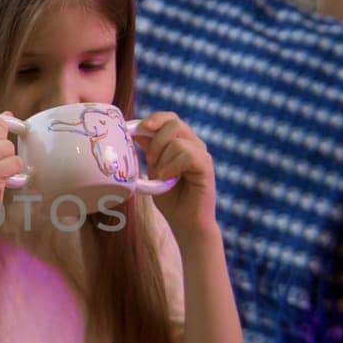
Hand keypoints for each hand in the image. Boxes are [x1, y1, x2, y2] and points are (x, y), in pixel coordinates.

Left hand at [134, 111, 217, 236]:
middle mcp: (194, 144)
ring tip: (162, 176)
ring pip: (178, 141)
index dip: (153, 119)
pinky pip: (187, 154)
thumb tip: (137, 131)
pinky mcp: (206, 167)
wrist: (186, 224)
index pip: (169, 118)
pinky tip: (169, 179)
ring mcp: (202, 154)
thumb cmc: (171, 200)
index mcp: (182, 142)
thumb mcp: (154, 171)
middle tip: (150, 161)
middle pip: (174, 123)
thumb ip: (149, 151)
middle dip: (155, 140)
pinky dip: (172, 166)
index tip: (135, 130)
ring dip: (163, 159)